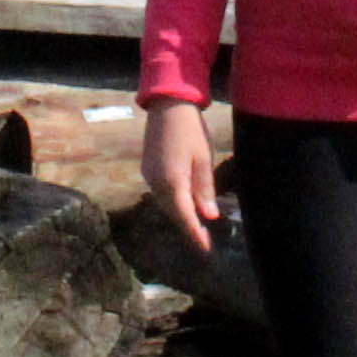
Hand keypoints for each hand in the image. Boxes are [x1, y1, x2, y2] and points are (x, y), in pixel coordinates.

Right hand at [143, 97, 219, 252]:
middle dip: (188, 229)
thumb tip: (209, 216)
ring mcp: (149, 176)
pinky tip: (183, 205)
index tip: (206, 252)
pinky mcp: (147, 170)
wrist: (167, 104)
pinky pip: (161, 194)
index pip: (185, 218)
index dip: (195, 236)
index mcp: (173, 182)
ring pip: (166, 205)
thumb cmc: (190, 129)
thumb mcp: (203, 159)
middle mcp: (156, 183)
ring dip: (180, 216)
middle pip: (174, 214)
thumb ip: (204, 189)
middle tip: (205, 243)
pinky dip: (173, 203)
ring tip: (197, 227)